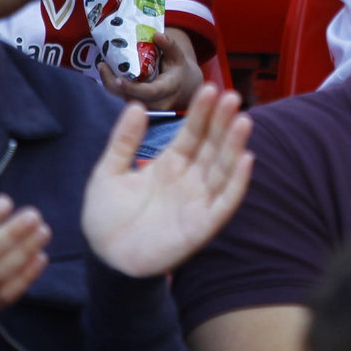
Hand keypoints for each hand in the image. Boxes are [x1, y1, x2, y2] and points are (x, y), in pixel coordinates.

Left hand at [81, 85, 252, 278]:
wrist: (104, 261)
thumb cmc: (107, 218)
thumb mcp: (108, 173)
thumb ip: (123, 142)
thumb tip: (135, 106)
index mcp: (171, 163)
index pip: (192, 132)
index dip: (202, 112)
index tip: (210, 89)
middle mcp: (190, 178)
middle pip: (212, 145)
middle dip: (223, 122)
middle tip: (232, 97)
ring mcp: (199, 200)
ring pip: (222, 168)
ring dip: (234, 145)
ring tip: (243, 121)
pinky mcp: (203, 225)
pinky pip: (225, 202)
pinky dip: (237, 183)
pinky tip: (246, 160)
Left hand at [97, 29, 203, 110]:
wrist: (180, 88)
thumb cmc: (178, 71)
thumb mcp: (178, 57)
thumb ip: (170, 46)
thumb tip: (157, 35)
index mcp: (167, 90)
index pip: (149, 93)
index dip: (132, 88)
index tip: (118, 80)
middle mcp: (154, 102)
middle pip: (129, 97)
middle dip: (112, 83)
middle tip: (102, 65)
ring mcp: (143, 105)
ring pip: (122, 97)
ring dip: (109, 82)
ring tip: (102, 66)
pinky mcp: (135, 103)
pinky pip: (121, 95)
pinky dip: (113, 84)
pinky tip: (107, 71)